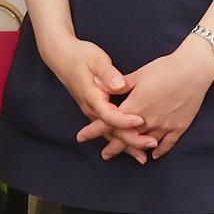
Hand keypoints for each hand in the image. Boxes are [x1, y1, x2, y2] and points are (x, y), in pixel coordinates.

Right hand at [37, 36, 150, 155]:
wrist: (62, 58)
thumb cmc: (80, 56)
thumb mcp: (95, 60)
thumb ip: (107, 74)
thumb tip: (118, 85)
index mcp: (93, 97)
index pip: (109, 115)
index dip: (125, 120)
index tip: (141, 120)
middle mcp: (92, 109)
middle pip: (112, 130)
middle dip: (132, 139)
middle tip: (151, 144)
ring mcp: (92, 112)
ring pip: (110, 134)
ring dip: (127, 145)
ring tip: (144, 157)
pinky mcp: (95, 112)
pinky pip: (108, 130)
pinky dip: (120, 140)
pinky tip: (132, 148)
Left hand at [87, 39, 213, 160]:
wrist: (193, 70)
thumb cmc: (165, 68)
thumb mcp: (139, 74)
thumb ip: (119, 83)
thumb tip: (97, 83)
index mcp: (134, 106)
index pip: (109, 122)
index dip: (94, 130)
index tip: (82, 137)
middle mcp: (147, 120)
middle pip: (126, 138)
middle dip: (114, 147)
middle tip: (105, 154)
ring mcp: (164, 125)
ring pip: (145, 143)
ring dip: (135, 150)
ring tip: (129, 156)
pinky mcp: (179, 127)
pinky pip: (167, 144)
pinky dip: (159, 150)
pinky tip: (154, 154)